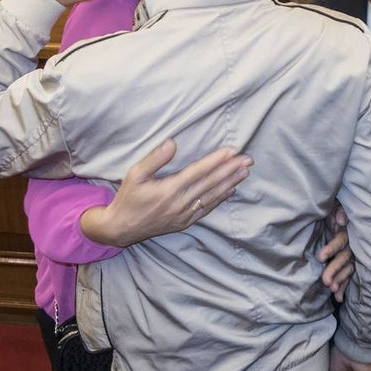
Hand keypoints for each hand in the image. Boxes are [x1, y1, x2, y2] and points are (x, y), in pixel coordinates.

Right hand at [79, 139, 251, 247]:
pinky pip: (207, 209)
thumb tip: (172, 142)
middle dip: (230, 170)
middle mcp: (180, 203)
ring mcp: (184, 215)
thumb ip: (155, 158)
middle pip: (210, 183)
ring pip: (212, 196)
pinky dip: (220, 199)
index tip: (232, 151)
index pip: (198, 172)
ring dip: (230, 182)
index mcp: (169, 189)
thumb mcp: (134, 174)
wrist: (121, 228)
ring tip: (245, 172)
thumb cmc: (128, 197)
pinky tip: (231, 190)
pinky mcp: (184, 222)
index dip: (217, 161)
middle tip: (248, 159)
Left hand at [318, 201, 352, 301]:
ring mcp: (353, 256)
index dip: (331, 248)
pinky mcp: (351, 264)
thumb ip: (340, 211)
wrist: (340, 217)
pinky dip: (344, 287)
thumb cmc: (336, 211)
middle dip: (335, 270)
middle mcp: (352, 245)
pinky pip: (349, 276)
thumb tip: (340, 220)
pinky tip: (338, 298)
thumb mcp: (337, 207)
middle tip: (324, 281)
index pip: (340, 241)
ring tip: (332, 290)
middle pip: (344, 258)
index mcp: (348, 232)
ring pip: (348, 269)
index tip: (320, 257)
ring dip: (341, 280)